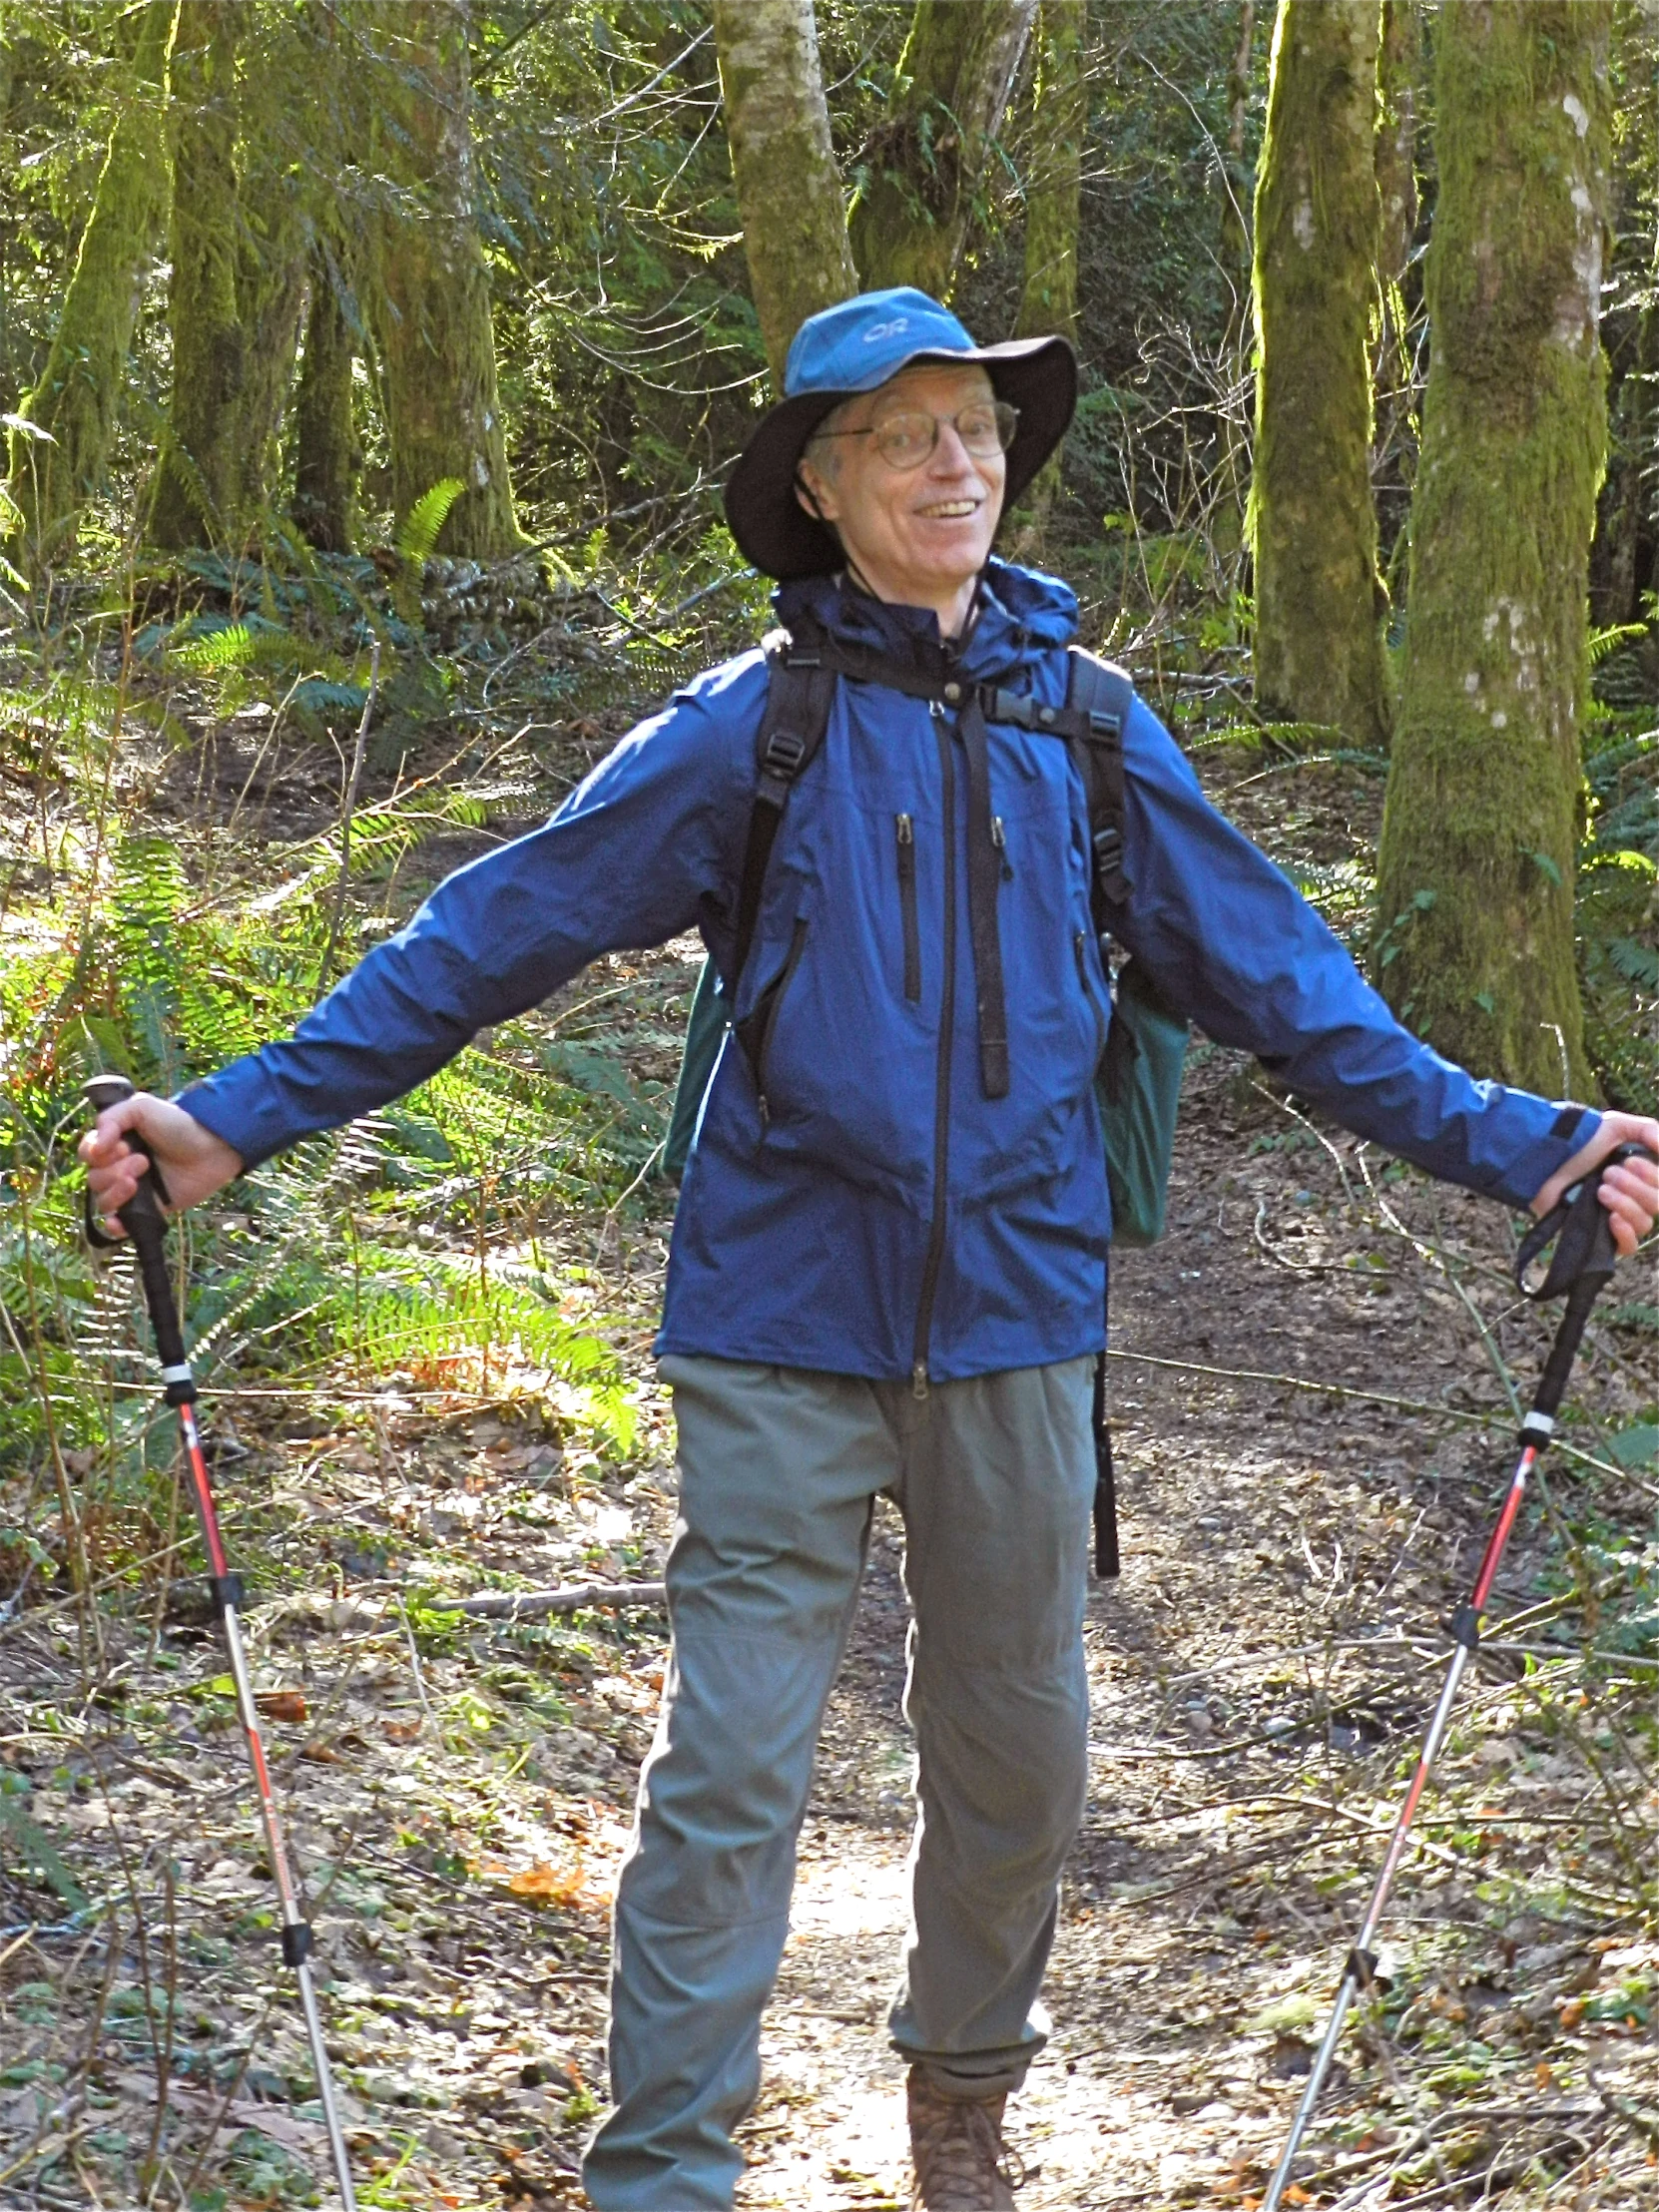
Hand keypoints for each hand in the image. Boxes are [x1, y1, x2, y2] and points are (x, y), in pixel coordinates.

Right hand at [78, 1091, 242, 1235]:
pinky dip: (114, 1226)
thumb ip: (111, 1118)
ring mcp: (132, 1190)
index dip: (97, 1153)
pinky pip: (121, 1224)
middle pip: (94, 1178)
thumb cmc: (178, 1124)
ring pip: (103, 1201)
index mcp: (114, 1143)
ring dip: (115, 1192)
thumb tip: (95, 1147)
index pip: (87, 1153)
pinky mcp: (147, 1210)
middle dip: (113, 1171)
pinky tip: (118, 1221)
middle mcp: (119, 1167)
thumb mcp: (142, 1107)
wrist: (212, 1147)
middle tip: (143, 1161)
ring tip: (139, 1181)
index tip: (122, 1146)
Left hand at [1530, 1110, 1658, 1259]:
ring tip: (1600, 1190)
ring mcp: (1617, 1217)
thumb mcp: (1615, 1125)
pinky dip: (1625, 1234)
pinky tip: (1613, 1219)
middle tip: (1607, 1173)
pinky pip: (1628, 1246)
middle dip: (1634, 1187)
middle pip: (1656, 1204)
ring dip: (1625, 1204)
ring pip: (1643, 1223)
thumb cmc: (1579, 1141)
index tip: (1629, 1161)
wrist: (1544, 1160)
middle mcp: (1633, 1197)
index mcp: (1641, 1176)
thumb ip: (1647, 1130)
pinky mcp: (1599, 1235)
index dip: (1652, 1176)